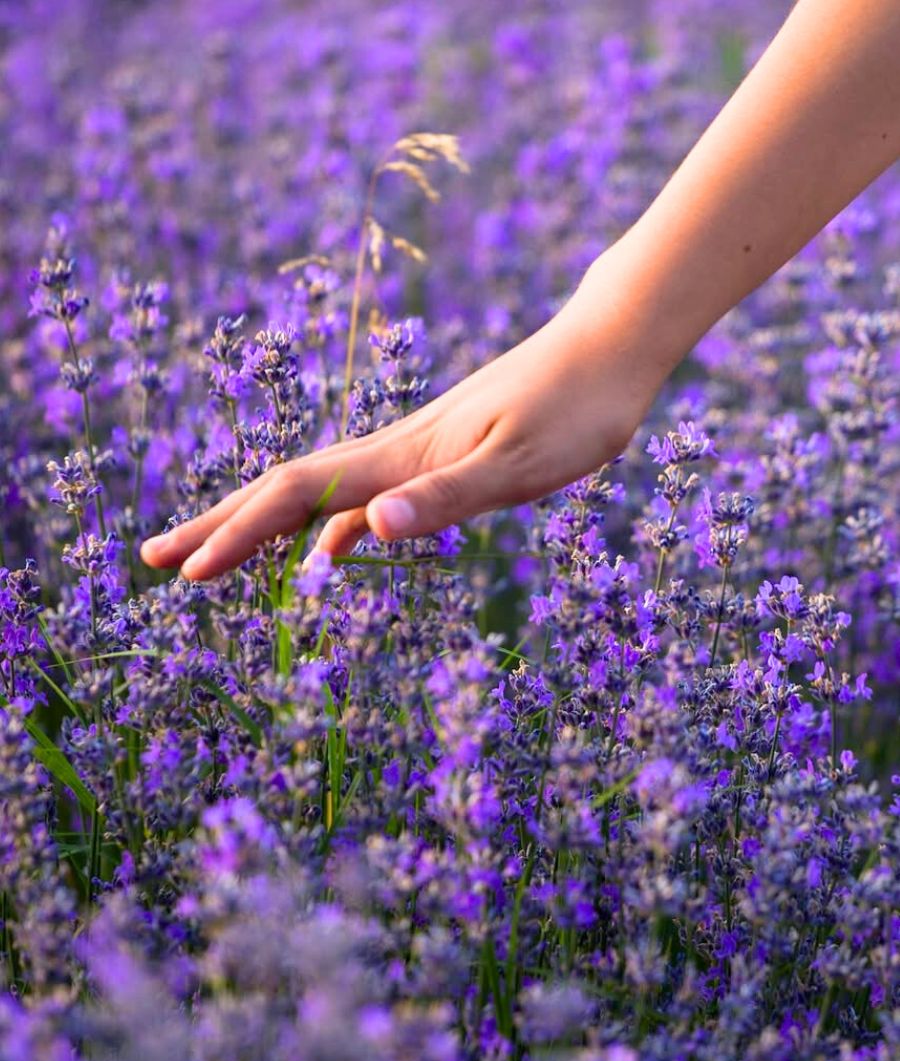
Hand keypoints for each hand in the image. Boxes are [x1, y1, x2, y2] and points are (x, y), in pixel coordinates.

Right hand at [139, 252, 668, 581]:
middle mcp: (393, 451)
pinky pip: (364, 500)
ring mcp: (413, 453)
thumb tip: (364, 532)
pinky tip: (330, 554)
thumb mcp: (520, 464)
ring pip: (318, 496)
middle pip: (285, 491)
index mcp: (400, 456)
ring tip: (219, 558)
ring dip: (262, 528)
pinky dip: (331, 531)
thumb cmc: (576, 407)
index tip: (187, 574)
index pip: (296, 496)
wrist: (609, 348)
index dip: (236, 533)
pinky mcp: (440, 458)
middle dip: (219, 527)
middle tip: (158, 562)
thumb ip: (445, 498)